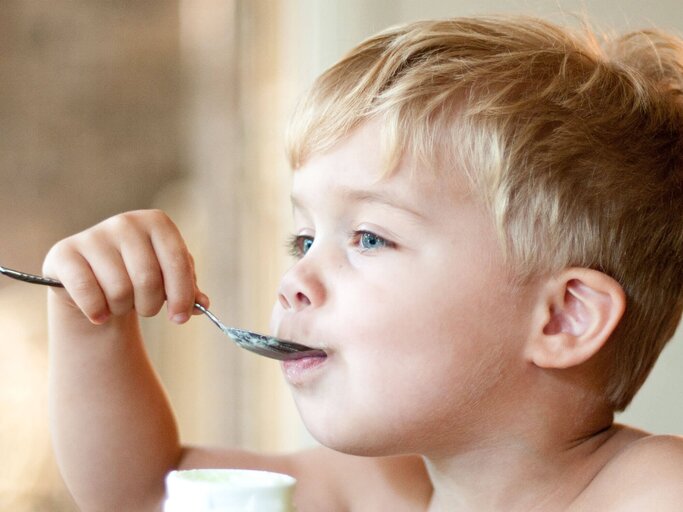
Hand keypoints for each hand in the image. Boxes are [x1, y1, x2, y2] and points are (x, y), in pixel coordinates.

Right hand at [43, 209, 207, 324]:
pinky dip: (97, 312)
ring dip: (123, 308)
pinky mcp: (64, 254)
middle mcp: (125, 222)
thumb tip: (202, 305)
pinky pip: (89, 295)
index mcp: (157, 222)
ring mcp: (93, 235)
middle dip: (150, 305)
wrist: (93, 280)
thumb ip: (188, 292)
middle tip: (146, 309)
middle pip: (148, 280)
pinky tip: (99, 313)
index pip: (178, 261)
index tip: (180, 318)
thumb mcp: (169, 279)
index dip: (182, 295)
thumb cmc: (139, 276)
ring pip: (119, 291)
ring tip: (120, 302)